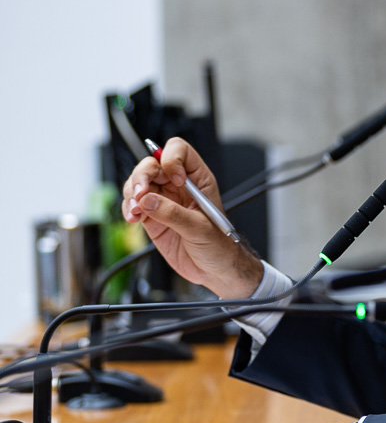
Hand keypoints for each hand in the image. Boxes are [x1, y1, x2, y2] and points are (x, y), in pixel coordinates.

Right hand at [122, 136, 261, 298]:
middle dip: (142, 175)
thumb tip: (148, 200)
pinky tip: (133, 218)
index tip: (173, 179)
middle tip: (141, 194)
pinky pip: (133, 203)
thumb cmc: (219, 246)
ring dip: (132, 192)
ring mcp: (163, 200)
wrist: (213, 271)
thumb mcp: (200, 229)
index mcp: (198, 181)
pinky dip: (128, 208)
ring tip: (137, 211)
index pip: (180, 152)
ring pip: (138, 182)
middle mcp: (179, 186)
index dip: (171, 159)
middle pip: (152, 164)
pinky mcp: (151, 216)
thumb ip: (173, 214)